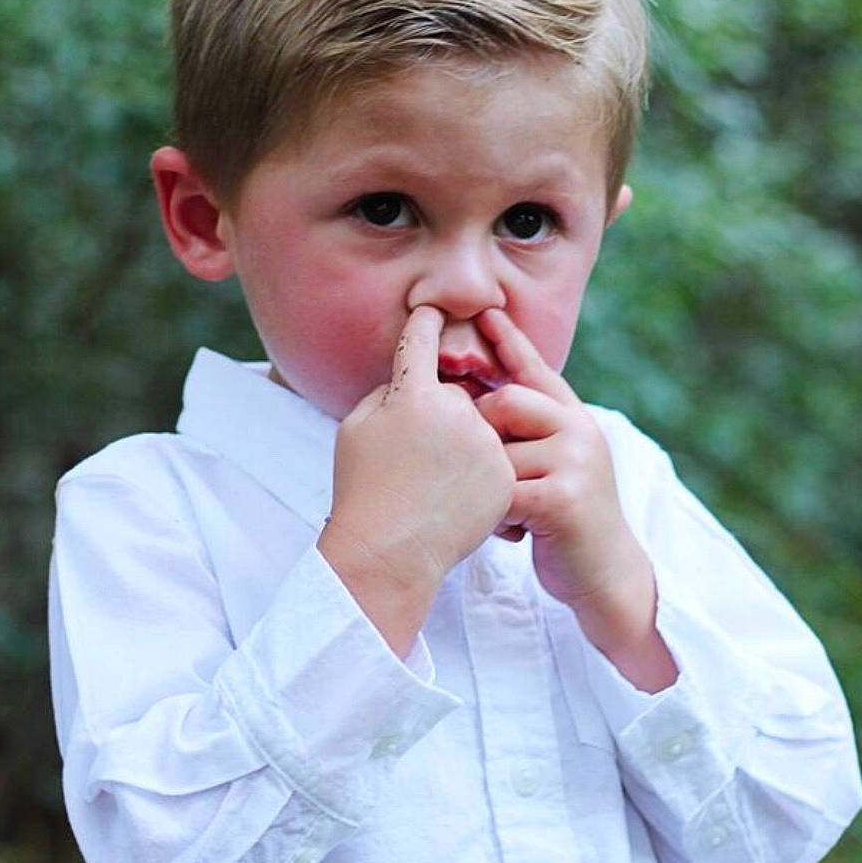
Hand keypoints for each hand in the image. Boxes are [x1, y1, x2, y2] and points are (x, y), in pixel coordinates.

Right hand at [318, 306, 514, 654]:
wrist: (390, 552)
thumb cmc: (363, 490)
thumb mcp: (356, 429)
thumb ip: (387, 393)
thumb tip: (410, 379)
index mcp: (413, 393)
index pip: (422, 340)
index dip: (427, 322)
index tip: (434, 310)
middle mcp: (456, 411)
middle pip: (453, 393)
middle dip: (438, 414)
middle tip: (414, 458)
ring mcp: (485, 443)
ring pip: (478, 428)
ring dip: (461, 446)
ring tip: (431, 486)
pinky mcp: (505, 475)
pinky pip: (494, 460)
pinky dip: (478, 475)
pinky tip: (452, 500)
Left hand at [474, 308, 677, 691]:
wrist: (607, 577)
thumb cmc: (569, 522)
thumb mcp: (555, 466)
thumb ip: (530, 433)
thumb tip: (481, 401)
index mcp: (574, 417)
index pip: (535, 369)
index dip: (507, 341)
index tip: (482, 312)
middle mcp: (580, 429)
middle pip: (503, 404)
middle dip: (480, 438)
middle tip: (486, 475)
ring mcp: (576, 461)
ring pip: (498, 454)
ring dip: (490, 490)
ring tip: (508, 516)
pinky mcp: (564, 498)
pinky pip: (503, 492)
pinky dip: (497, 518)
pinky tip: (513, 533)